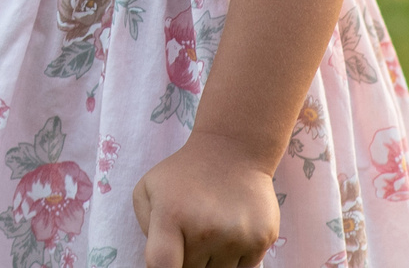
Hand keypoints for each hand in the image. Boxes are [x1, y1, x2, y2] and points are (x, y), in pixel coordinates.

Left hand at [131, 133, 279, 267]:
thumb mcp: (148, 188)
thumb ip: (146, 229)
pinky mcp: (262, 240)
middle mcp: (206, 229)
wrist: (232, 151)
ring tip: (211, 231)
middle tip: (190, 236)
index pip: (162, 265)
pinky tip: (230, 233)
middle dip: (187, 260)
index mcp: (171, 215)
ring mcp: (237, 236)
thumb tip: (162, 262)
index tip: (168, 266)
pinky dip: (235, 259)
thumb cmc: (183, 174)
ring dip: (212, 261)